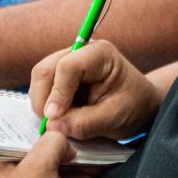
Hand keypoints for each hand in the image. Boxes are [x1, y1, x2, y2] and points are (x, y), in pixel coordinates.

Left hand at [0, 132, 75, 177]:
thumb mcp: (41, 163)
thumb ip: (54, 143)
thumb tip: (64, 143)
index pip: (23, 137)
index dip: (47, 136)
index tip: (66, 138)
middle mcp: (1, 176)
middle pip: (37, 158)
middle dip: (64, 160)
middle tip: (83, 160)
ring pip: (44, 177)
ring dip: (68, 177)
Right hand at [29, 41, 161, 140]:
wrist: (138, 106)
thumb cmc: (133, 107)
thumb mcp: (115, 119)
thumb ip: (84, 123)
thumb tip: (52, 126)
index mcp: (100, 54)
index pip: (68, 67)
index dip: (57, 93)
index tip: (53, 119)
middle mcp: (79, 51)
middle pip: (45, 70)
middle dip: (43, 100)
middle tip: (51, 126)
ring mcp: (67, 61)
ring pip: (39, 80)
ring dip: (42, 104)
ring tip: (60, 123)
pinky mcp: (59, 75)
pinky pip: (41, 89)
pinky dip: (45, 106)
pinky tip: (60, 118)